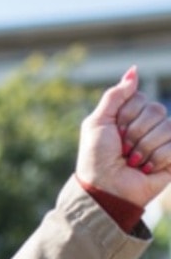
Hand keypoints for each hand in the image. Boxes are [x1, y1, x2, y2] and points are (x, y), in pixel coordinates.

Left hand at [77, 66, 170, 207]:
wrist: (105, 188)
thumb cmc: (96, 157)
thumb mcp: (97, 123)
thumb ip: (115, 96)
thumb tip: (134, 70)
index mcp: (130, 115)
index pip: (141, 99)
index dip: (125, 116)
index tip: (113, 132)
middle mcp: (148, 125)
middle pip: (156, 110)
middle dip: (134, 132)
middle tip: (122, 149)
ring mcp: (162, 141)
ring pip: (167, 127)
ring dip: (144, 147)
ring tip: (132, 161)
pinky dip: (156, 159)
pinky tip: (145, 168)